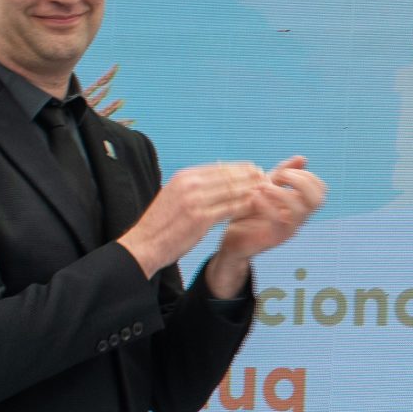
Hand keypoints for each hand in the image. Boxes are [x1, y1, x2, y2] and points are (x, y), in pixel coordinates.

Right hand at [121, 161, 262, 277]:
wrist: (145, 244)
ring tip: (267, 191)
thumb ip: (193, 187)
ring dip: (251, 190)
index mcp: (184, 177)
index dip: (240, 168)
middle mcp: (190, 184)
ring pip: (232, 191)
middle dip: (250, 176)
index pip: (219, 168)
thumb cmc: (162, 224)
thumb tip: (212, 178)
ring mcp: (195, 201)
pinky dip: (245, 206)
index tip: (255, 170)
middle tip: (267, 178)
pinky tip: (257, 207)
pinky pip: (230, 210)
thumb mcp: (174, 196)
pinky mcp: (200, 219)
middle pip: (228, 176)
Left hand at [215, 155, 326, 265]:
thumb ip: (283, 173)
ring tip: (262, 186)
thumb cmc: (250, 212)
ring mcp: (289, 229)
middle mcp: (299, 218)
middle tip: (278, 177)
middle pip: (318, 199)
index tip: (284, 173)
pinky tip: (254, 197)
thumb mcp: (266, 187)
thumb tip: (303, 158)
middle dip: (300, 181)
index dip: (306, 175)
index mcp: (300, 205)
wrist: (233, 239)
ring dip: (281, 192)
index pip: (321, 189)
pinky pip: (278, 220)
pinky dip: (267, 204)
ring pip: (300, 210)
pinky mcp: (275, 238)